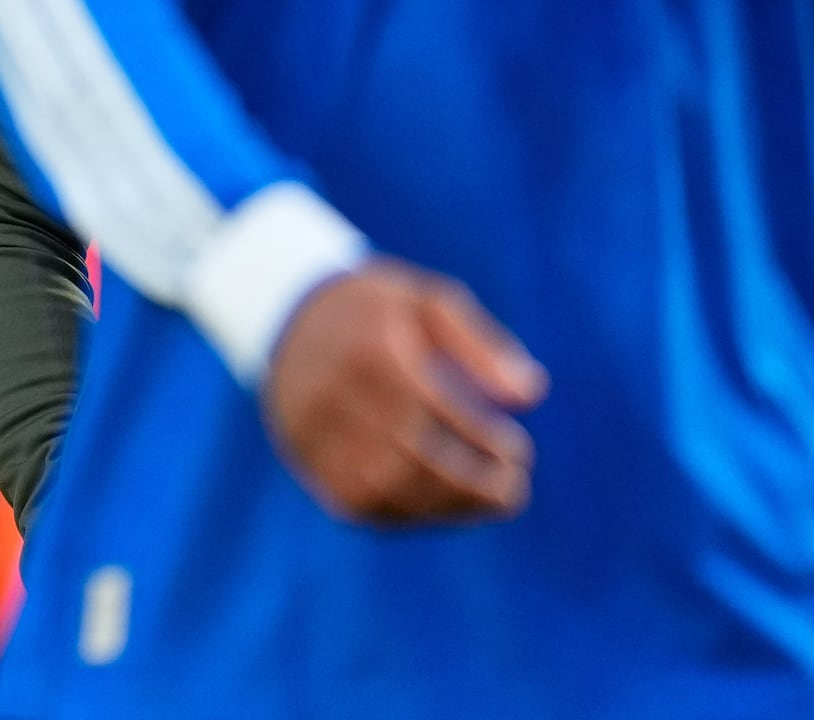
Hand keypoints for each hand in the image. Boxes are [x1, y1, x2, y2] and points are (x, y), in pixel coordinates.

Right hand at [263, 258, 545, 525]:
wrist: (283, 313)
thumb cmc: (374, 309)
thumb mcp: (426, 301)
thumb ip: (479, 343)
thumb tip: (530, 395)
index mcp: (370, 349)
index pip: (437, 410)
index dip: (484, 440)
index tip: (519, 451)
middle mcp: (334, 393)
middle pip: (410, 458)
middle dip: (471, 484)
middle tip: (513, 490)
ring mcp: (311, 429)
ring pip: (382, 489)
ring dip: (442, 507)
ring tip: (485, 503)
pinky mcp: (302, 454)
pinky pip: (354, 501)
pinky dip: (403, 514)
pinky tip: (438, 506)